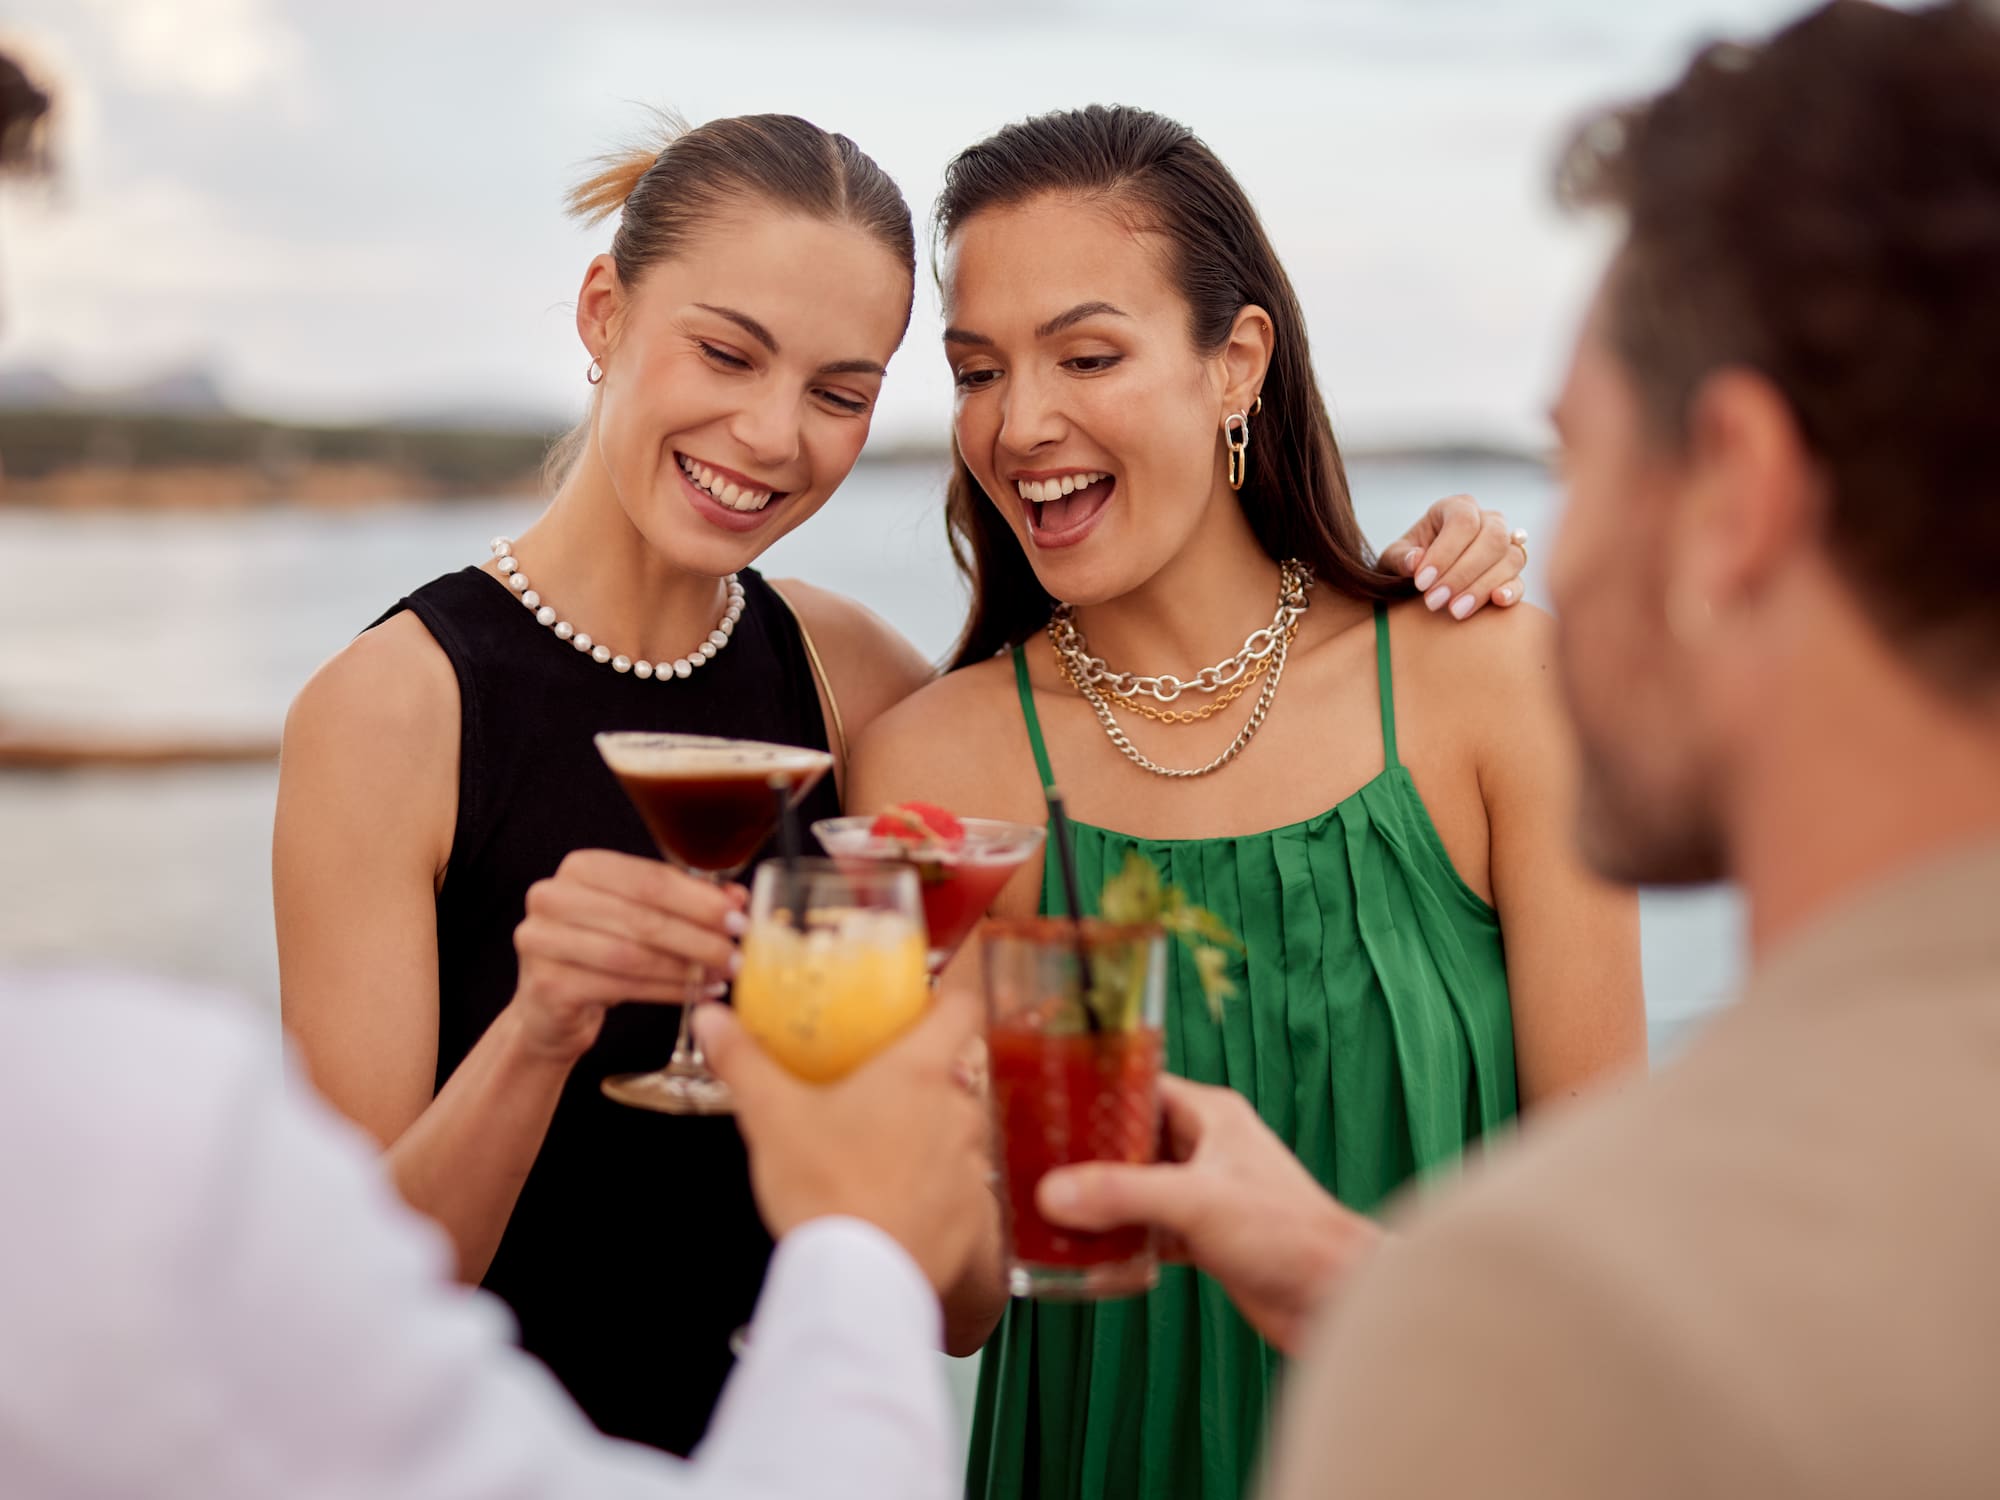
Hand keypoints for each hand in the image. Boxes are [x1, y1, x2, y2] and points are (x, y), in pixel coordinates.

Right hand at [509, 849, 744, 1063]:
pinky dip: (668, 991)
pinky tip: (697, 994)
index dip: (699, 900)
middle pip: (643, 918)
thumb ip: (685, 903)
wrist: (552, 1009)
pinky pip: (622, 987)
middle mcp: (553, 897)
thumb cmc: (601, 954)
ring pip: (633, 955)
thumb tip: (736, 899)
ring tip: (721, 976)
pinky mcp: (547, 985)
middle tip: (735, 954)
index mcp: (581, 867)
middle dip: (698, 937)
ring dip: (686, 968)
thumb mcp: (642, 919)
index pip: (649, 879)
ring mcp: (543, 940)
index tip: (737, 917)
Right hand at [698, 987, 991, 1297]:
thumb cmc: (822, 1191)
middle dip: (924, 1076)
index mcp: (917, 1072)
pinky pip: (961, 1183)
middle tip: (880, 1087)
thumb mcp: (770, 1117)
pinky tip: (897, 1197)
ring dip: (931, 1131)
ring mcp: (969, 1162)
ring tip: (882, 1148)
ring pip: (959, 1128)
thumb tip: (712, 1019)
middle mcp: (956, 1109)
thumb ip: (743, 1061)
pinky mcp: (971, 1211)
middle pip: (955, 1072)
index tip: (922, 1007)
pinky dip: (937, 1185)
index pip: (961, 1009)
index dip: (946, 1001)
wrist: (857, 1280)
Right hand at [1036, 1075, 1381, 1354]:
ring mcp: (1208, 1193)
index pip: (1141, 1085)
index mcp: (1212, 1115)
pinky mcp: (1208, 1238)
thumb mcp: (1196, 1203)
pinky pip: (1151, 1229)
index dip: (1096, 1089)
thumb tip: (1054, 1192)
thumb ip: (1123, 1195)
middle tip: (1036, 1157)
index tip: (1048, 1097)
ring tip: (1050, 1202)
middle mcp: (1208, 1147)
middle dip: (1089, 1150)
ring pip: (1139, 1185)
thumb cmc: (1290, 1234)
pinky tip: (1090, 1250)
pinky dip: (1123, 1238)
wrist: (1336, 1300)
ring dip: (1103, 1197)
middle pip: (1133, 1137)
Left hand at [1382, 493, 1529, 620]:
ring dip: (1482, 587)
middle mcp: (1488, 520)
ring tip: (1454, 611)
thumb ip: (1400, 557)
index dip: (1444, 553)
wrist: (1422, 581)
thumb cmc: (1407, 562)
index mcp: (1457, 507)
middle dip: (1462, 573)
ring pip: (1510, 558)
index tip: (1422, 582)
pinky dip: (1511, 591)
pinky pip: (1520, 580)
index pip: (1462, 522)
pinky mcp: (1512, 573)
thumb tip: (1414, 561)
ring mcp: (1505, 545)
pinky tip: (1496, 601)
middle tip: (1434, 602)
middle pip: (1492, 538)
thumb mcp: (1394, 557)